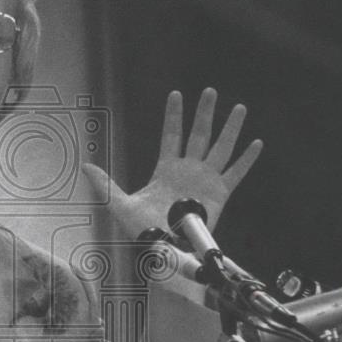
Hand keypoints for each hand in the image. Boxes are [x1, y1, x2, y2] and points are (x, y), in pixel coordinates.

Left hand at [84, 87, 262, 236]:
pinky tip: (256, 143)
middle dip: (205, 113)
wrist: (166, 249)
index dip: (173, 116)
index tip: (176, 94)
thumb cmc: (144, 230)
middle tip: (210, 91)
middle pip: (199, 135)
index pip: (171, 135)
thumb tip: (84, 167)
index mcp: (166, 170)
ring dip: (230, 128)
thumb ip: (105, 184)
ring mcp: (206, 181)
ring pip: (221, 148)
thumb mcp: (120, 204)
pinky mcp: (220, 194)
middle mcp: (188, 171)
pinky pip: (236, 173)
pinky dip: (246, 159)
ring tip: (239, 107)